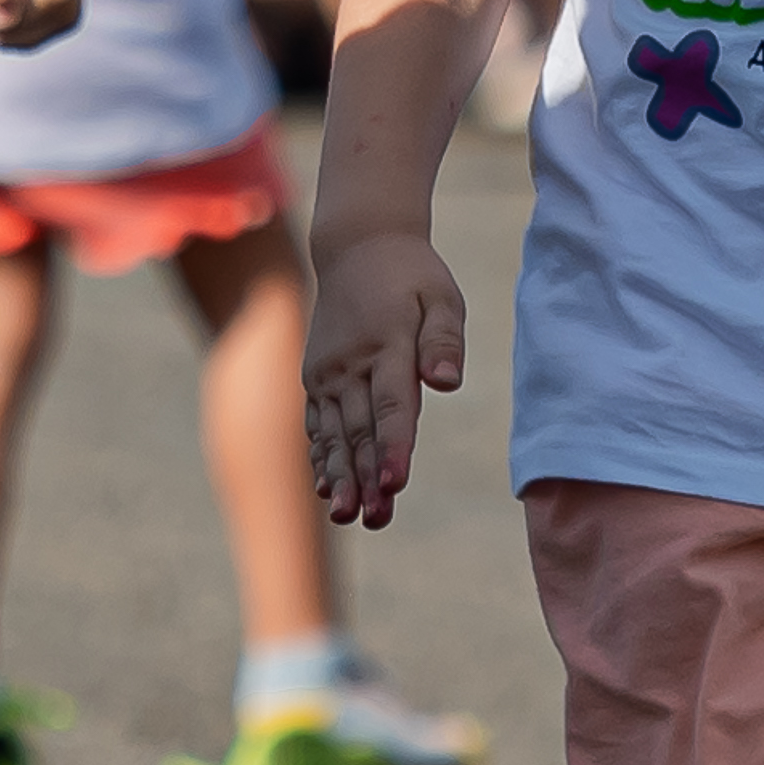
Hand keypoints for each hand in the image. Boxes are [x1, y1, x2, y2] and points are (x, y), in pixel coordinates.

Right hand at [303, 228, 472, 527]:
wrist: (356, 246)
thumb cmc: (410, 275)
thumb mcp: (440, 296)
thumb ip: (443, 339)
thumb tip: (447, 383)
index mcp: (386, 344)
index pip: (391, 405)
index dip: (394, 446)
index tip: (396, 483)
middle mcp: (350, 364)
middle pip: (359, 430)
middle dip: (367, 478)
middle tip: (374, 518)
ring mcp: (327, 373)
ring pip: (334, 434)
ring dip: (341, 477)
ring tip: (347, 515)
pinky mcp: (316, 378)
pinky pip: (317, 425)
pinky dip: (321, 458)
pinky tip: (326, 491)